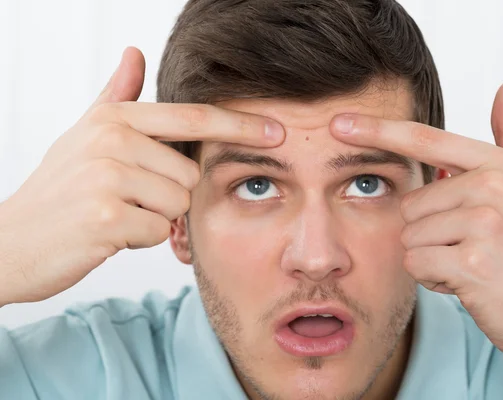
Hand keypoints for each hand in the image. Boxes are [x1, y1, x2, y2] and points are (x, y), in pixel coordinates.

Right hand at [0, 47, 284, 305]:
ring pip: (178, 205)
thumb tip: (135, 53)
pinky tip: (107, 234)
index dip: (238, 126)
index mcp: (113, 118)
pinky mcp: (107, 217)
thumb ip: (116, 97)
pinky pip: (157, 233)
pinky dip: (138, 240)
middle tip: (125, 200)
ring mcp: (108, 177)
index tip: (277, 131)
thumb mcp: (84, 135)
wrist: (11, 240)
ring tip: (115, 214)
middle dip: (166, 196)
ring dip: (152, 218)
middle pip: (189, 175)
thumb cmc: (59, 189)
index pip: (192, 118)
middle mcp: (111, 140)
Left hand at [329, 81, 502, 369]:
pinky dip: (434, 279)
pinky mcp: (473, 262)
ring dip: (431, 258)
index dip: (377, 130)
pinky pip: (416, 264)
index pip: (423, 140)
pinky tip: (467, 282)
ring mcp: (484, 224)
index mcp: (497, 165)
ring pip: (408, 237)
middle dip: (429, 232)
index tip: (338, 123)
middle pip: (409, 204)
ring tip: (471, 263)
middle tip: (470, 246)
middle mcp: (492, 187)